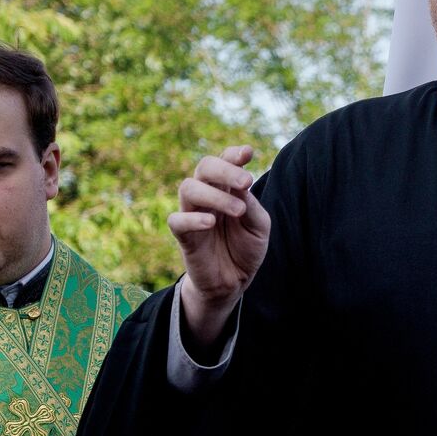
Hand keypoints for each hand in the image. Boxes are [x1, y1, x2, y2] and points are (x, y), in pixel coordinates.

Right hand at [170, 145, 270, 348]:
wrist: (234, 282)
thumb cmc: (246, 248)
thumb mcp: (259, 226)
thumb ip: (251, 205)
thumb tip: (241, 184)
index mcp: (227, 188)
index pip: (224, 161)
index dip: (233, 154)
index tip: (247, 153)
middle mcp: (208, 196)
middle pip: (204, 167)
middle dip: (225, 169)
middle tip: (246, 181)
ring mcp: (193, 214)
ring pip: (188, 188)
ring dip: (214, 195)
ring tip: (238, 210)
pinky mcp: (183, 236)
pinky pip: (177, 220)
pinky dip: (192, 219)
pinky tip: (210, 223)